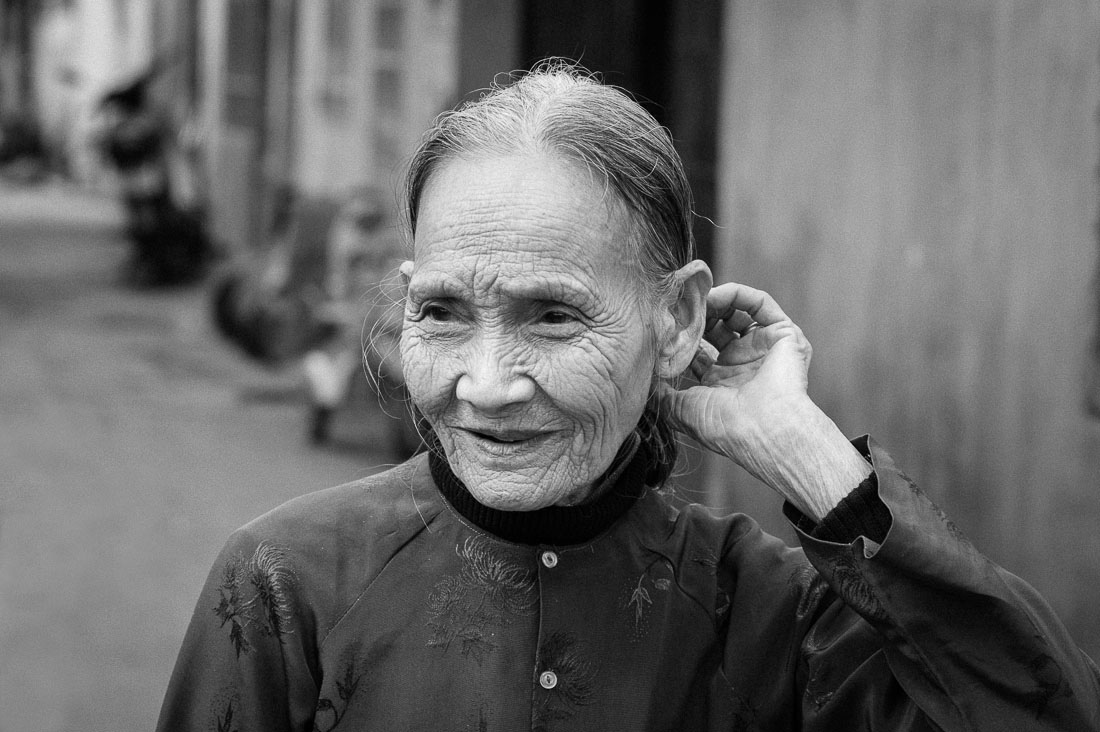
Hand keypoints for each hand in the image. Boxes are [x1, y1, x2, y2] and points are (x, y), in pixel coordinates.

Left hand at [657, 284, 869, 519]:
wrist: (764, 430)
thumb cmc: (725, 427)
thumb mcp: (681, 410)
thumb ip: (661, 395)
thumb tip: (643, 381)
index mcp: (722, 382)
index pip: (699, 348)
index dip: (682, 334)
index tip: (664, 322)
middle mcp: (743, 364)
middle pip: (717, 327)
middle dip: (697, 314)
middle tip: (679, 306)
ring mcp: (764, 349)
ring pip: (738, 312)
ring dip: (716, 301)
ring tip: (697, 298)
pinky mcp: (784, 335)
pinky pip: (762, 304)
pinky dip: (739, 294)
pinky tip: (718, 294)